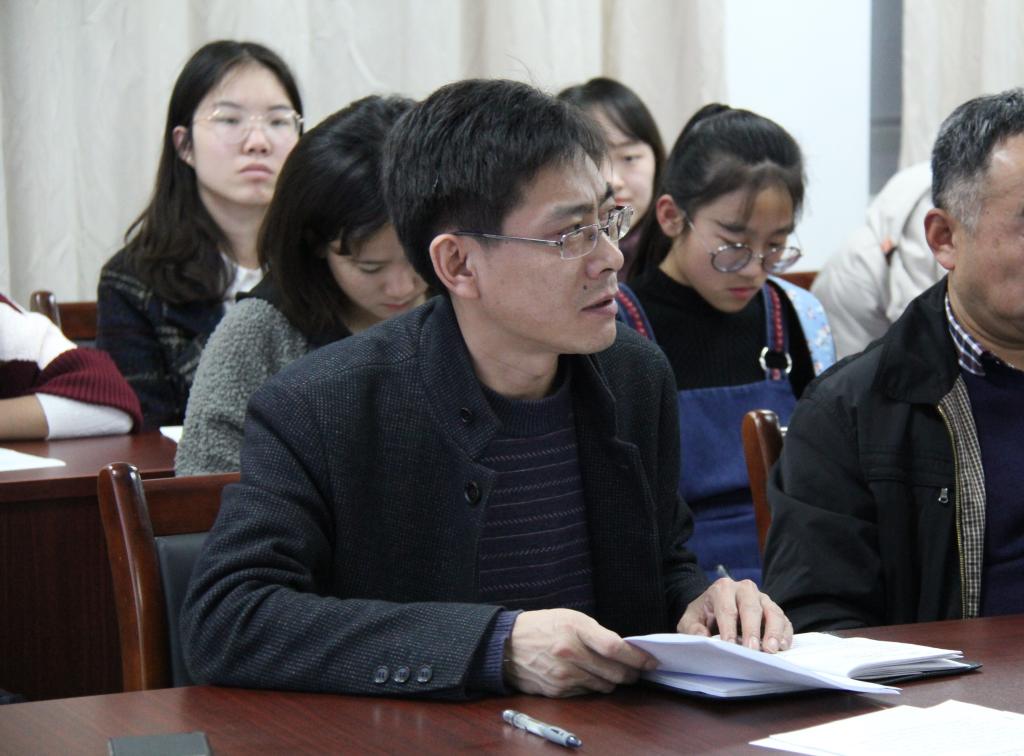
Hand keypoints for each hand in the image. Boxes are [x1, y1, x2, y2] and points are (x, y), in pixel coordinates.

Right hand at [503, 608, 657, 696]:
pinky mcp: (558, 690)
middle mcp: (570, 653)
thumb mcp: (570, 617)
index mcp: (575, 628)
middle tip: (635, 671)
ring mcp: (564, 674)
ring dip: (612, 681)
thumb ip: (596, 633)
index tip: (650, 661)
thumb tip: (623, 651)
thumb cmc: (543, 626)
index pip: (615, 648)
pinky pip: (587, 692)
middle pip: (614, 672)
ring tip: (612, 673)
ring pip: (604, 686)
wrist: (507, 645)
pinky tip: (587, 676)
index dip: (637, 658)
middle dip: (630, 674)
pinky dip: (592, 686)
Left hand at [677, 578, 792, 652]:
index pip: (726, 609)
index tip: (729, 645)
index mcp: (722, 588)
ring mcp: (762, 598)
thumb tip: (702, 636)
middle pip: (751, 608)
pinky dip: (785, 633)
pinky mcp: (774, 610)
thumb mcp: (690, 620)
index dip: (728, 628)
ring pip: (772, 611)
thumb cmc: (703, 615)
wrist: (714, 608)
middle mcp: (744, 589)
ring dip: (774, 631)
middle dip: (752, 630)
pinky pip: (784, 620)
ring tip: (772, 649)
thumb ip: (692, 628)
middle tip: (752, 650)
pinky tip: (783, 646)